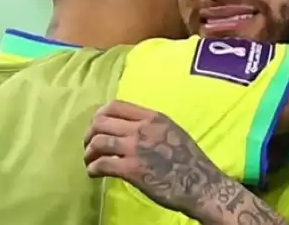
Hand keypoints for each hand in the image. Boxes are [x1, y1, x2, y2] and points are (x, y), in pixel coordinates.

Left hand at [83, 100, 225, 219]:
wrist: (199, 184)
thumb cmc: (190, 160)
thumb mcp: (173, 131)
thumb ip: (151, 126)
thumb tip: (130, 128)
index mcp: (153, 117)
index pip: (116, 105)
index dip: (100, 115)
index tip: (97, 126)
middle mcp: (142, 128)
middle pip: (101, 122)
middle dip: (89, 134)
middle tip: (89, 146)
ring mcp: (135, 148)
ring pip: (98, 142)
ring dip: (89, 153)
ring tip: (90, 161)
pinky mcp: (131, 169)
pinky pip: (102, 164)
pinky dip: (93, 168)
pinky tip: (95, 174)